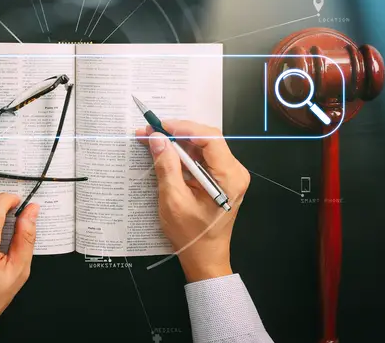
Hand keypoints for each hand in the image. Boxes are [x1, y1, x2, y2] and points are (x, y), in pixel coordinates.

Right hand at [136, 120, 249, 282]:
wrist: (204, 258)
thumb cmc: (190, 234)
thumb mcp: (173, 200)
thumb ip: (166, 166)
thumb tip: (157, 138)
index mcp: (229, 176)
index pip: (210, 138)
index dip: (184, 127)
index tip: (159, 127)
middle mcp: (234, 171)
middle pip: (206, 139)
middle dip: (177, 132)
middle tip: (150, 131)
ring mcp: (228, 174)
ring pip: (202, 146)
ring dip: (177, 141)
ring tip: (152, 139)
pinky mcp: (219, 178)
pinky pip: (201, 157)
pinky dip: (182, 153)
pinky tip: (163, 151)